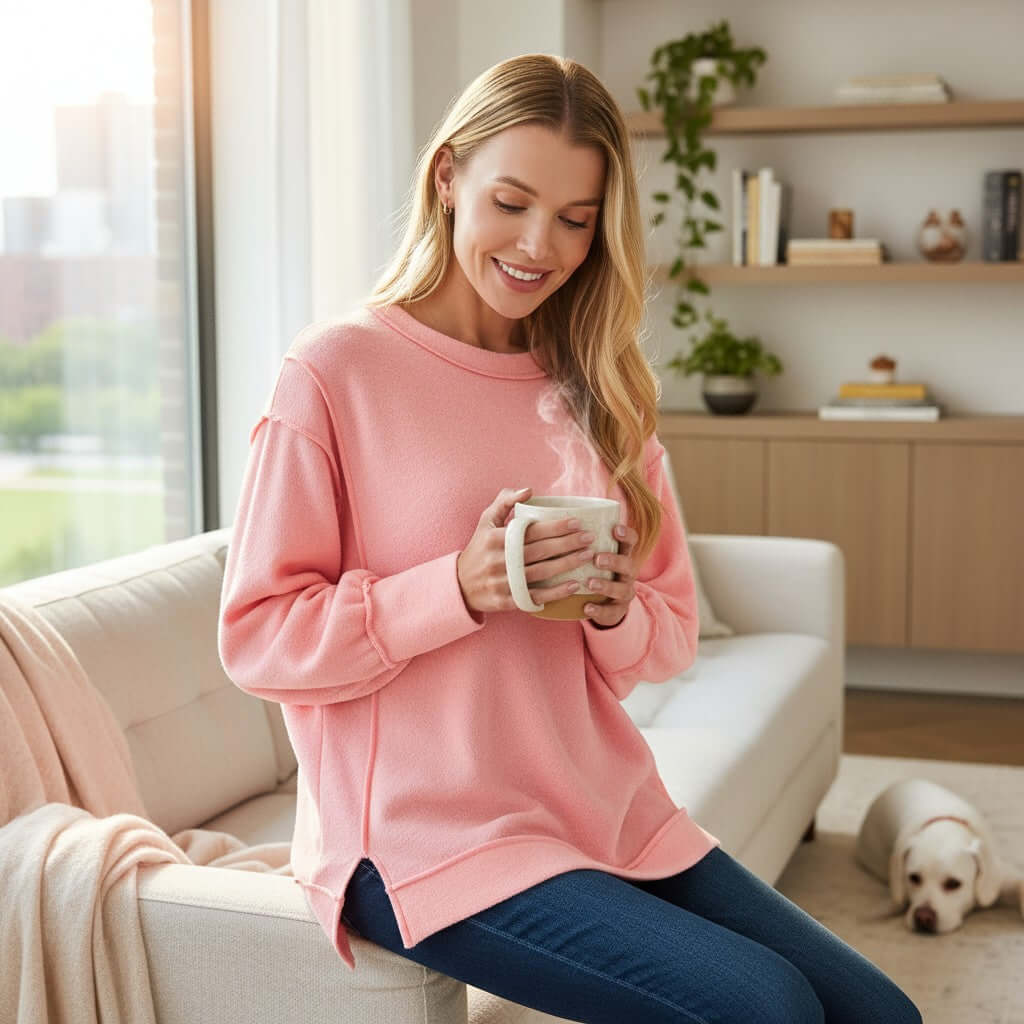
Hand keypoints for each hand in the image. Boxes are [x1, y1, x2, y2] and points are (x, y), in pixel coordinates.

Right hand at [456, 487, 596, 614]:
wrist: (460, 584)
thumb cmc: (479, 548)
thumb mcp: (486, 521)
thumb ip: (504, 501)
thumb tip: (529, 490)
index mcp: (496, 538)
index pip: (532, 531)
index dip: (556, 526)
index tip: (577, 522)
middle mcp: (500, 560)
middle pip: (541, 551)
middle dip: (568, 543)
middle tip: (589, 538)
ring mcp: (503, 582)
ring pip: (542, 572)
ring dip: (567, 564)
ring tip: (587, 556)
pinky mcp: (507, 600)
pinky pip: (536, 596)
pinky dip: (556, 592)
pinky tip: (574, 585)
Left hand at [583, 524, 638, 628]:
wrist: (606, 604)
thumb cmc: (594, 571)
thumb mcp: (595, 555)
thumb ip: (585, 540)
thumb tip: (560, 517)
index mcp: (622, 555)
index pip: (631, 542)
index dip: (626, 535)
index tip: (615, 529)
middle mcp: (627, 573)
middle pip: (628, 564)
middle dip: (614, 560)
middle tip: (597, 558)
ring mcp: (624, 592)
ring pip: (622, 589)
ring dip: (606, 585)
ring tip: (589, 583)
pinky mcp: (616, 611)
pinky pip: (611, 612)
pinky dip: (599, 610)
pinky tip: (587, 607)